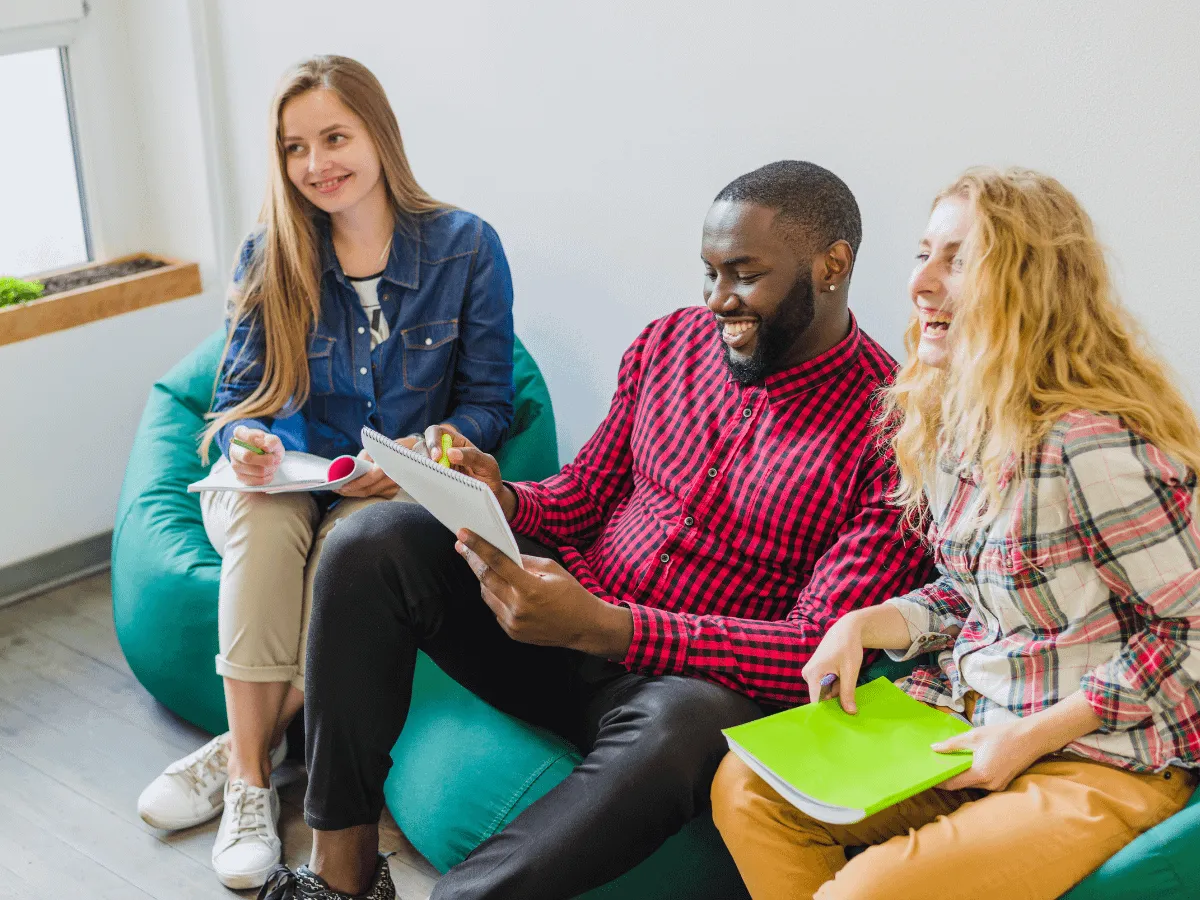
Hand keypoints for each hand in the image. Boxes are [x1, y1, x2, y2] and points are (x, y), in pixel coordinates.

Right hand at [229, 426, 282, 485]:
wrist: (267, 456)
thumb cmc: (268, 446)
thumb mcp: (273, 440)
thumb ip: (271, 441)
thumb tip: (265, 448)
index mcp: (240, 435)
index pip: (239, 432)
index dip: (251, 436)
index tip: (262, 437)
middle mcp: (234, 449)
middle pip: (246, 456)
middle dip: (264, 460)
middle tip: (274, 459)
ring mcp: (235, 463)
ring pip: (250, 470)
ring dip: (266, 470)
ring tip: (273, 466)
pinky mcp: (239, 476)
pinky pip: (251, 481)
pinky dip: (264, 479)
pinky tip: (269, 474)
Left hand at [335, 449, 400, 498]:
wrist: (411, 452)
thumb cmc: (390, 448)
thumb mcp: (376, 447)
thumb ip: (364, 458)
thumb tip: (350, 470)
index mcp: (388, 465)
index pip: (370, 478)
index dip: (355, 484)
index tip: (341, 486)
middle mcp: (394, 478)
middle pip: (369, 490)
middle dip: (351, 491)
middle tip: (338, 490)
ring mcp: (395, 487)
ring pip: (372, 494)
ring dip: (357, 493)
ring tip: (344, 490)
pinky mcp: (395, 491)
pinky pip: (377, 495)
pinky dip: (366, 492)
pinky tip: (358, 490)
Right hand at [415, 424, 515, 519]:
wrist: (489, 497)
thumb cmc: (489, 477)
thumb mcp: (488, 465)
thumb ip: (473, 456)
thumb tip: (450, 452)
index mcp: (456, 442)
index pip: (437, 432)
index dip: (432, 441)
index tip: (437, 457)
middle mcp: (442, 452)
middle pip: (422, 446)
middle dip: (423, 456)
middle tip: (434, 471)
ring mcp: (436, 466)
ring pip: (418, 461)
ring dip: (421, 468)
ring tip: (433, 479)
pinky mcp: (432, 479)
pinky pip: (420, 477)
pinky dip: (421, 479)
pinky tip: (429, 486)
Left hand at [455, 529, 632, 656]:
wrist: (585, 627)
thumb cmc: (572, 594)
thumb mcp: (552, 569)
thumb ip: (525, 561)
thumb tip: (503, 553)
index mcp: (530, 588)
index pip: (497, 562)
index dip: (478, 547)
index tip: (463, 535)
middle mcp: (518, 607)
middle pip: (485, 578)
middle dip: (472, 560)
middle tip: (462, 546)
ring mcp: (513, 623)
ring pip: (486, 594)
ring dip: (484, 578)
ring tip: (483, 565)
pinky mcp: (512, 632)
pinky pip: (495, 609)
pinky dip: (495, 596)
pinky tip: (501, 588)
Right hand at [801, 614, 864, 711]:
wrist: (845, 630)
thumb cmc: (848, 647)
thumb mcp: (850, 671)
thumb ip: (848, 692)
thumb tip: (850, 712)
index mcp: (813, 674)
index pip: (816, 701)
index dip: (826, 712)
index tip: (835, 724)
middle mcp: (808, 674)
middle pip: (821, 697)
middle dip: (835, 700)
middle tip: (851, 701)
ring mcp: (810, 673)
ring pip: (825, 691)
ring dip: (837, 690)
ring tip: (846, 678)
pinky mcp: (815, 672)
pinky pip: (826, 685)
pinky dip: (836, 685)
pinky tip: (843, 677)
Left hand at [933, 720, 1041, 791]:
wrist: (1032, 737)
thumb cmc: (1003, 734)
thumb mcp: (974, 736)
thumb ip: (952, 744)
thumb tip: (934, 748)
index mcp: (981, 774)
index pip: (953, 784)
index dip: (939, 781)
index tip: (927, 776)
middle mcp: (989, 784)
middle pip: (962, 785)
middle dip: (949, 777)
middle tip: (936, 766)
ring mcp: (997, 786)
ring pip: (972, 784)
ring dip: (962, 776)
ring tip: (949, 763)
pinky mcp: (1003, 783)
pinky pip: (983, 783)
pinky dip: (974, 775)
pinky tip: (968, 764)